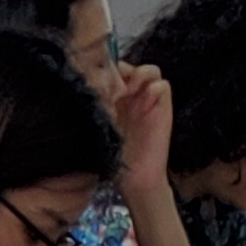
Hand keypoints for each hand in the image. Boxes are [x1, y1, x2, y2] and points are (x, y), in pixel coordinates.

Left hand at [105, 61, 176, 197]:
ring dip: (138, 75)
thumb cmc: (113, 157)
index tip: (95, 79)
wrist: (136, 178)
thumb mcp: (98, 128)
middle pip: (129, 66)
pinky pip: (162, 85)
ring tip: (126, 91)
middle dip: (120, 70)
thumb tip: (82, 87)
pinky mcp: (163, 106)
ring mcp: (149, 99)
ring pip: (149, 71)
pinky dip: (153, 87)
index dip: (104, 69)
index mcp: (113, 98)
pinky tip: (139, 99)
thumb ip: (96, 107)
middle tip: (111, 85)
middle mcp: (132, 95)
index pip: (110, 71)